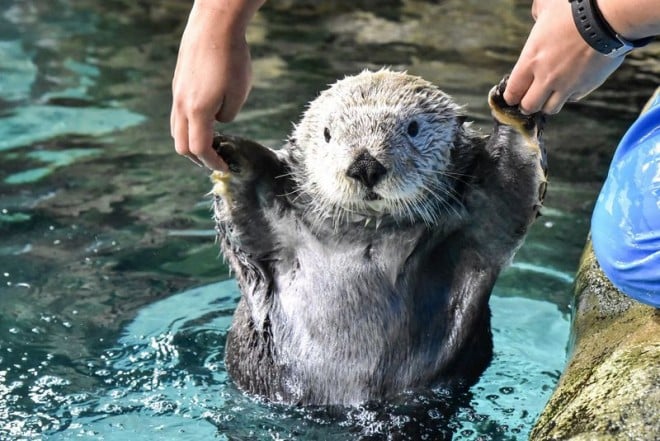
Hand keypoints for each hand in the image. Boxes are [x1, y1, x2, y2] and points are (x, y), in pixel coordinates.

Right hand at [171, 1, 255, 169]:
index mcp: (197, 111)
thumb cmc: (232, 58)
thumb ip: (227, 116)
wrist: (214, 25)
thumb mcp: (239, 93)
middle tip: (216, 160)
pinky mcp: (178, 84)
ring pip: (177, 129)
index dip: (212, 163)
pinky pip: (178, 113)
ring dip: (191, 141)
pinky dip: (189, 125)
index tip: (225, 168)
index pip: (199, 149)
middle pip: (181, 145)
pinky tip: (206, 120)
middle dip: (198, 158)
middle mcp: (181, 105)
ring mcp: (177, 94)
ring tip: (211, 143)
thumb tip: (218, 122)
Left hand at [504, 0, 624, 113]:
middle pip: (529, 106)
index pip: (513, 91)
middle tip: (528, 98)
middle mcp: (546, 77)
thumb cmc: (576, 9)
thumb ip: (537, 14)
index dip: (511, 96)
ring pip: (550, 108)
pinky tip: (570, 84)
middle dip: (526, 104)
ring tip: (548, 95)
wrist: (609, 18)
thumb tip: (538, 17)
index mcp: (531, 60)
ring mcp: (567, 85)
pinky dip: (569, 95)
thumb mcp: (547, 6)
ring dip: (547, 103)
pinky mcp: (586, 86)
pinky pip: (573, 99)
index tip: (512, 96)